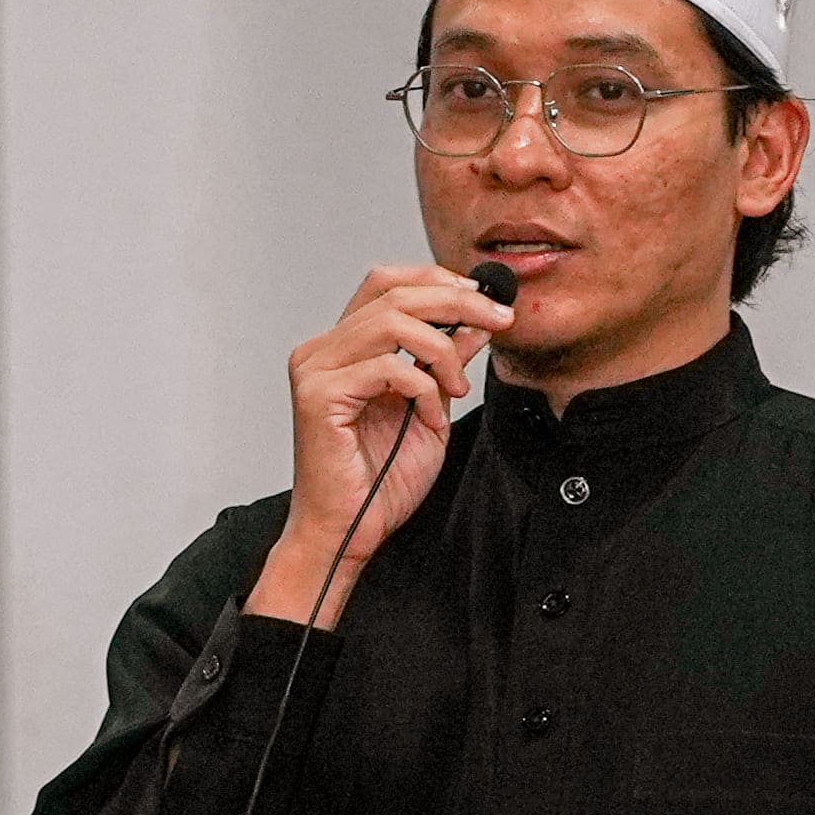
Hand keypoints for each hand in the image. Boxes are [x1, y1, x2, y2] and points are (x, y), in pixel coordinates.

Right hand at [248, 265, 513, 627]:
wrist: (349, 533)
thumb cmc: (379, 481)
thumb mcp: (431, 408)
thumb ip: (446, 363)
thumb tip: (476, 323)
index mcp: (344, 346)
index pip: (387, 283)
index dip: (439, 281)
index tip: (487, 300)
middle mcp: (322, 350)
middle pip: (393, 292)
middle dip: (457, 301)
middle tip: (498, 320)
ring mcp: (315, 369)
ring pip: (392, 322)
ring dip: (442, 351)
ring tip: (457, 389)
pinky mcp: (318, 396)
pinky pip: (388, 367)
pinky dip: (423, 389)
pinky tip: (431, 419)